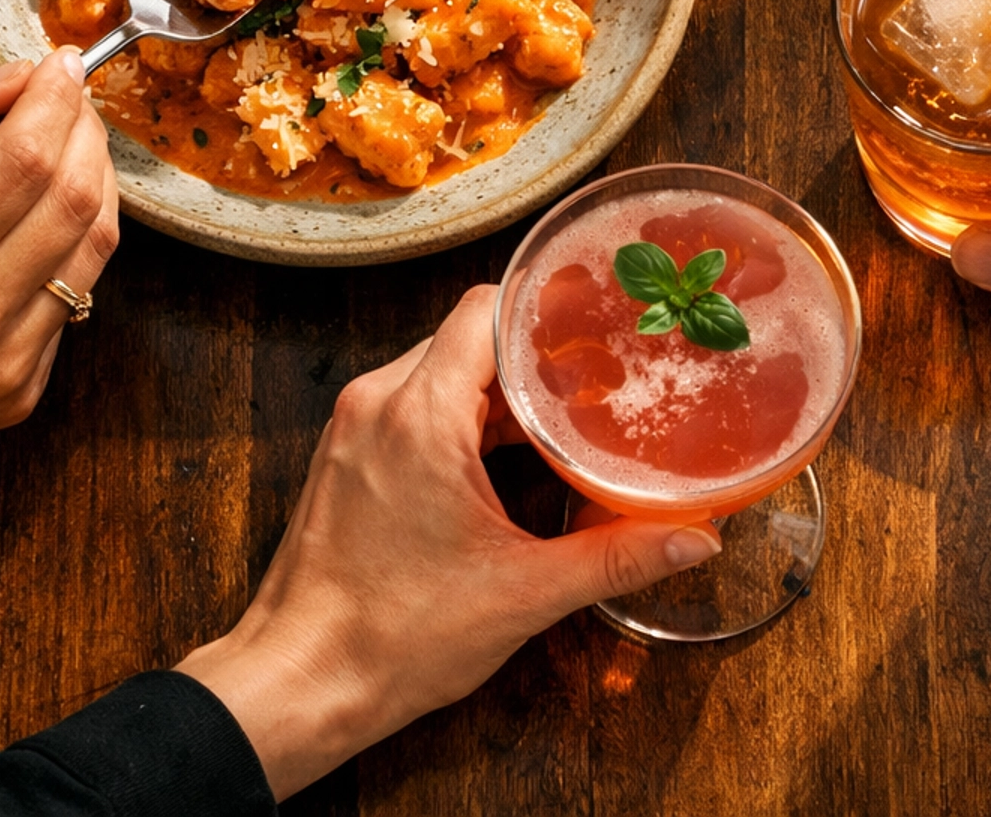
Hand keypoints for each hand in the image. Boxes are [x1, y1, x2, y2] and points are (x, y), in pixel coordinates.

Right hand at [0, 53, 118, 475]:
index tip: (57, 65)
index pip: (22, 163)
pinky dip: (81, 236)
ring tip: (75, 143)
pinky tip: (59, 210)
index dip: (52, 101)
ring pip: (94, 244)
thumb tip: (14, 78)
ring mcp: (0, 365)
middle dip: (84, 129)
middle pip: (71, 198)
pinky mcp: (19, 392)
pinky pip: (79, 294)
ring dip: (97, 176)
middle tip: (71, 99)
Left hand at [178, 287, 720, 800]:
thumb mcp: (522, 595)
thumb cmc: (392, 639)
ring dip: (497, 388)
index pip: (486, 308)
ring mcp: (356, 424)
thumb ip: (615, 557)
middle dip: (533, 353)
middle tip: (596, 376)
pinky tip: (504, 454)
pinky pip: (413, 400)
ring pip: (441, 366)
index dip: (545, 307)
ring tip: (560, 415)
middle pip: (469, 334)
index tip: (597, 325)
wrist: (299, 683)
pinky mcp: (347, 451)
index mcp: (419, 413)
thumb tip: (692, 540)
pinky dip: (461, 414)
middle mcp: (379, 400)